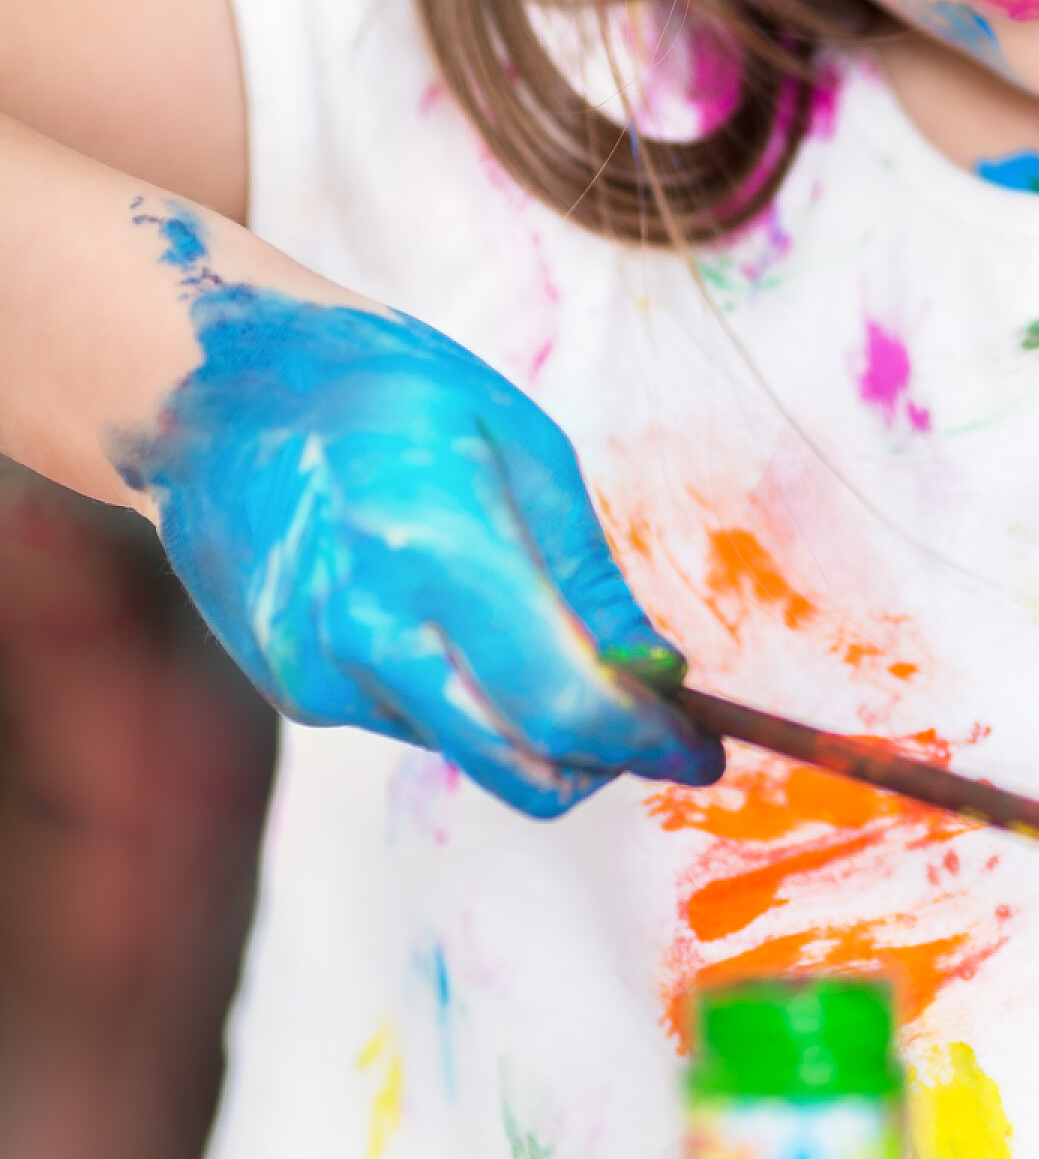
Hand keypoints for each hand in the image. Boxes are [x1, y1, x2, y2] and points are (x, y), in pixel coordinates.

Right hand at [113, 244, 722, 815]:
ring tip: (534, 623)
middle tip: (652, 723)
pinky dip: (460, 693)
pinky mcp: (294, 693)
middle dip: (604, 759)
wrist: (218, 394)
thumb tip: (656, 674)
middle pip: (522, 766)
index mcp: (435, 550)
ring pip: (473, 750)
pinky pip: (414, 722)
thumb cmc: (383, 392)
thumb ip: (588, 575)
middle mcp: (366, 631)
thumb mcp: (519, 443)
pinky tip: (438, 607)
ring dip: (531, 721)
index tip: (701, 752)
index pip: (564, 703)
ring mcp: (319, 673)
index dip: (647, 742)